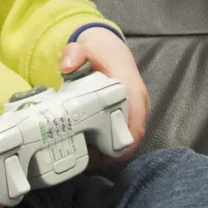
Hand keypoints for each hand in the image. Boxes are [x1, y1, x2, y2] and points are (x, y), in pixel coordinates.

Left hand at [60, 27, 150, 156]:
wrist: (109, 47)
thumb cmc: (98, 50)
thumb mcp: (83, 47)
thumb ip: (74, 54)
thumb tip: (67, 67)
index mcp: (132, 89)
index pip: (134, 125)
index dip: (120, 145)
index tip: (99, 156)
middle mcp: (140, 102)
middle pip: (132, 138)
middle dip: (112, 154)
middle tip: (87, 160)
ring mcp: (138, 109)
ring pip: (130, 139)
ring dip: (112, 152)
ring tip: (87, 158)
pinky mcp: (132, 114)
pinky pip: (126, 135)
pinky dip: (112, 145)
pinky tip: (93, 149)